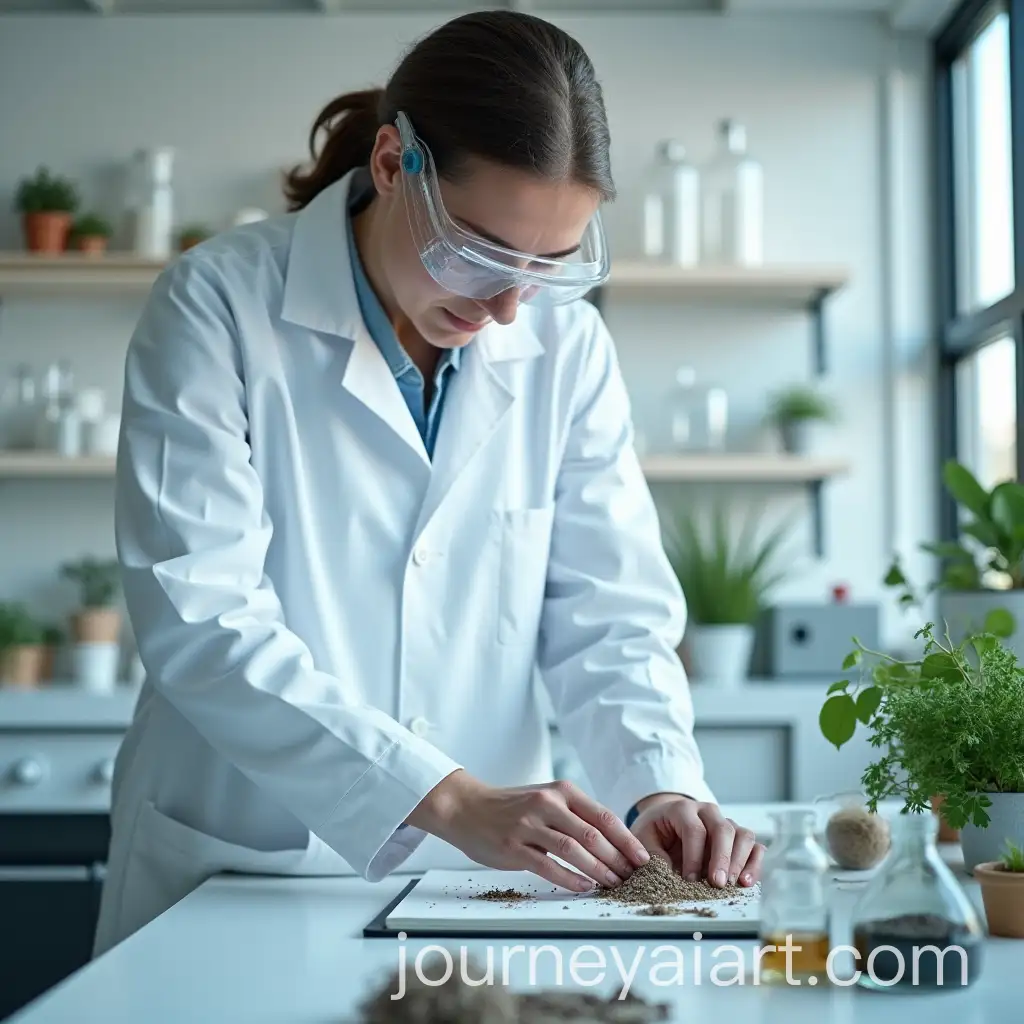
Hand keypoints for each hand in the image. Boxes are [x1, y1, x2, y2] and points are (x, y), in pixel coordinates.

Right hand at [407, 770, 650, 892]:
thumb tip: (613, 841)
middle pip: (593, 834)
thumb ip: (575, 814)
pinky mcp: (513, 846)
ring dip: (598, 871)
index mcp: (561, 790)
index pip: (604, 815)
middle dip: (618, 859)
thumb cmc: (511, 806)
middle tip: (634, 878)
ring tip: (613, 885)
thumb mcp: (546, 798)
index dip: (627, 839)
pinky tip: (584, 888)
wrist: (466, 807)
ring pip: (574, 849)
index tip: (643, 858)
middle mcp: (547, 803)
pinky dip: (569, 878)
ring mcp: (529, 824)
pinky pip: (547, 865)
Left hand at [629, 793, 763, 887]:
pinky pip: (753, 845)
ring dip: (740, 860)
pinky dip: (754, 862)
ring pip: (743, 835)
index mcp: (682, 809)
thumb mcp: (644, 837)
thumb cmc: (655, 830)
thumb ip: (653, 853)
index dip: (694, 856)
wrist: (665, 818)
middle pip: (723, 829)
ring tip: (734, 884)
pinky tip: (746, 881)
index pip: (694, 830)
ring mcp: (725, 821)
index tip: (690, 879)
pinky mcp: (737, 835)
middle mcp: (708, 811)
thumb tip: (669, 874)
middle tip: (717, 883)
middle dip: (722, 858)